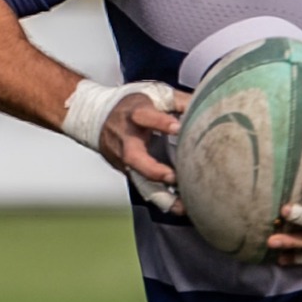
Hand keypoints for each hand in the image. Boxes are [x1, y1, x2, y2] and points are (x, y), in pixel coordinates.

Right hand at [99, 87, 189, 209]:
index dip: (161, 122)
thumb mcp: (154, 94)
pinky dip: (162, 199)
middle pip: (134, 157)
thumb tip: (206, 104)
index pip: (145, 117)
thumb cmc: (131, 105)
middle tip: (173, 178)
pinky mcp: (128, 171)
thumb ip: (179, 100)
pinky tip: (181, 207)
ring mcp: (124, 159)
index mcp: (135, 114)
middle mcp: (127, 139)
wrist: (95, 116)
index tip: (178, 128)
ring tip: (183, 206)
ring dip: (161, 194)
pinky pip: (144, 187)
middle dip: (153, 169)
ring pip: (139, 179)